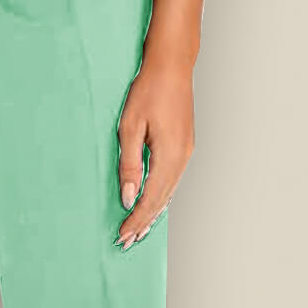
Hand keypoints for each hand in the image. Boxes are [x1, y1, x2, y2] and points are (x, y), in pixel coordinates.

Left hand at [115, 28, 196, 247]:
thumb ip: (129, 165)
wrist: (171, 65)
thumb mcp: (129, 128)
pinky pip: (172, 180)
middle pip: (162, 200)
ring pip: (169, 192)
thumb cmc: (148, 90)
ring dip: (153, 212)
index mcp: (170, 155)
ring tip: (138, 230)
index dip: (135, 220)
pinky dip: (161, 196)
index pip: (150, 199)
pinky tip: (153, 204)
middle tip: (127, 242)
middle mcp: (182, 158)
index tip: (122, 236)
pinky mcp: (184, 146)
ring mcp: (186, 152)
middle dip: (144, 223)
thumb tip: (128, 197)